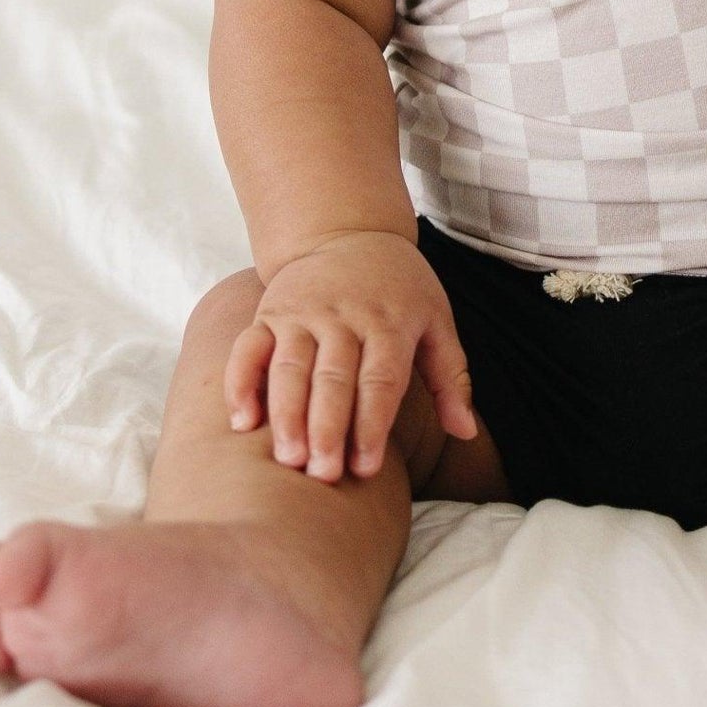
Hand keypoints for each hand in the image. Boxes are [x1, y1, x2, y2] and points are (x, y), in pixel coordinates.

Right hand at [224, 231, 477, 484]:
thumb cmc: (399, 290)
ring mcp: (302, 313)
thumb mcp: (436, 321)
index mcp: (389, 322)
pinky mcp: (269, 312)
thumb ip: (451, 377)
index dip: (371, 424)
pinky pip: (248, 348)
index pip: (380, 379)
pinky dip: (241, 383)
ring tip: (287, 459)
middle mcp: (343, 316)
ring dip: (286, 414)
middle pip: (333, 377)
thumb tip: (465, 433)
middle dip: (327, 428)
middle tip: (322, 475)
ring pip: (289, 367)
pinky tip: (241, 422)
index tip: (365, 470)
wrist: (348, 231)